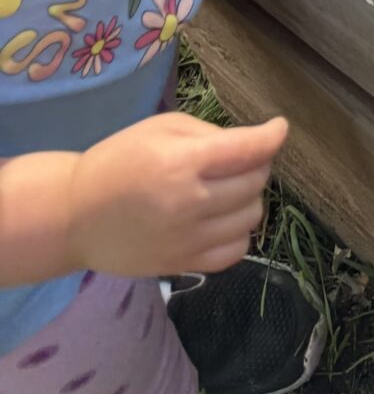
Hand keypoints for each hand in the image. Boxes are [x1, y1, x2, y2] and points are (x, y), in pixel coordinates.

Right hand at [65, 113, 286, 278]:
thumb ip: (210, 135)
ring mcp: (187, 240)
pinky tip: (223, 218)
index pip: (248, 150)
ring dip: (249, 197)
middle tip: (240, 158)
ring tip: (228, 188)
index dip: (272, 135)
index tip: (278, 128)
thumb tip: (251, 145)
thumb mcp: (161, 129)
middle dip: (257, 164)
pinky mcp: (182, 265)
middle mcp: (189, 204)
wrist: (74, 217)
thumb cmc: (117, 161)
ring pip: (251, 216)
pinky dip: (239, 232)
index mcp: (181, 163)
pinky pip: (235, 251)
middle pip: (255, 182)